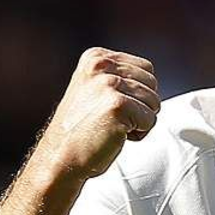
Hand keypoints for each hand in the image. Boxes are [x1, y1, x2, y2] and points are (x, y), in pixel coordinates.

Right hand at [34, 47, 159, 180]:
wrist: (60, 158)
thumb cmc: (80, 130)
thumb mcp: (93, 89)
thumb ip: (117, 77)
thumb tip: (151, 82)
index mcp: (95, 57)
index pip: (146, 68)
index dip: (137, 93)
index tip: (110, 105)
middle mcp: (101, 65)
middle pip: (152, 83)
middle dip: (140, 105)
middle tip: (112, 119)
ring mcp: (109, 84)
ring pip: (154, 102)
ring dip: (139, 121)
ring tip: (111, 126)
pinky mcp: (118, 105)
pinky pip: (150, 120)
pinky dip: (138, 134)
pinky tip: (115, 135)